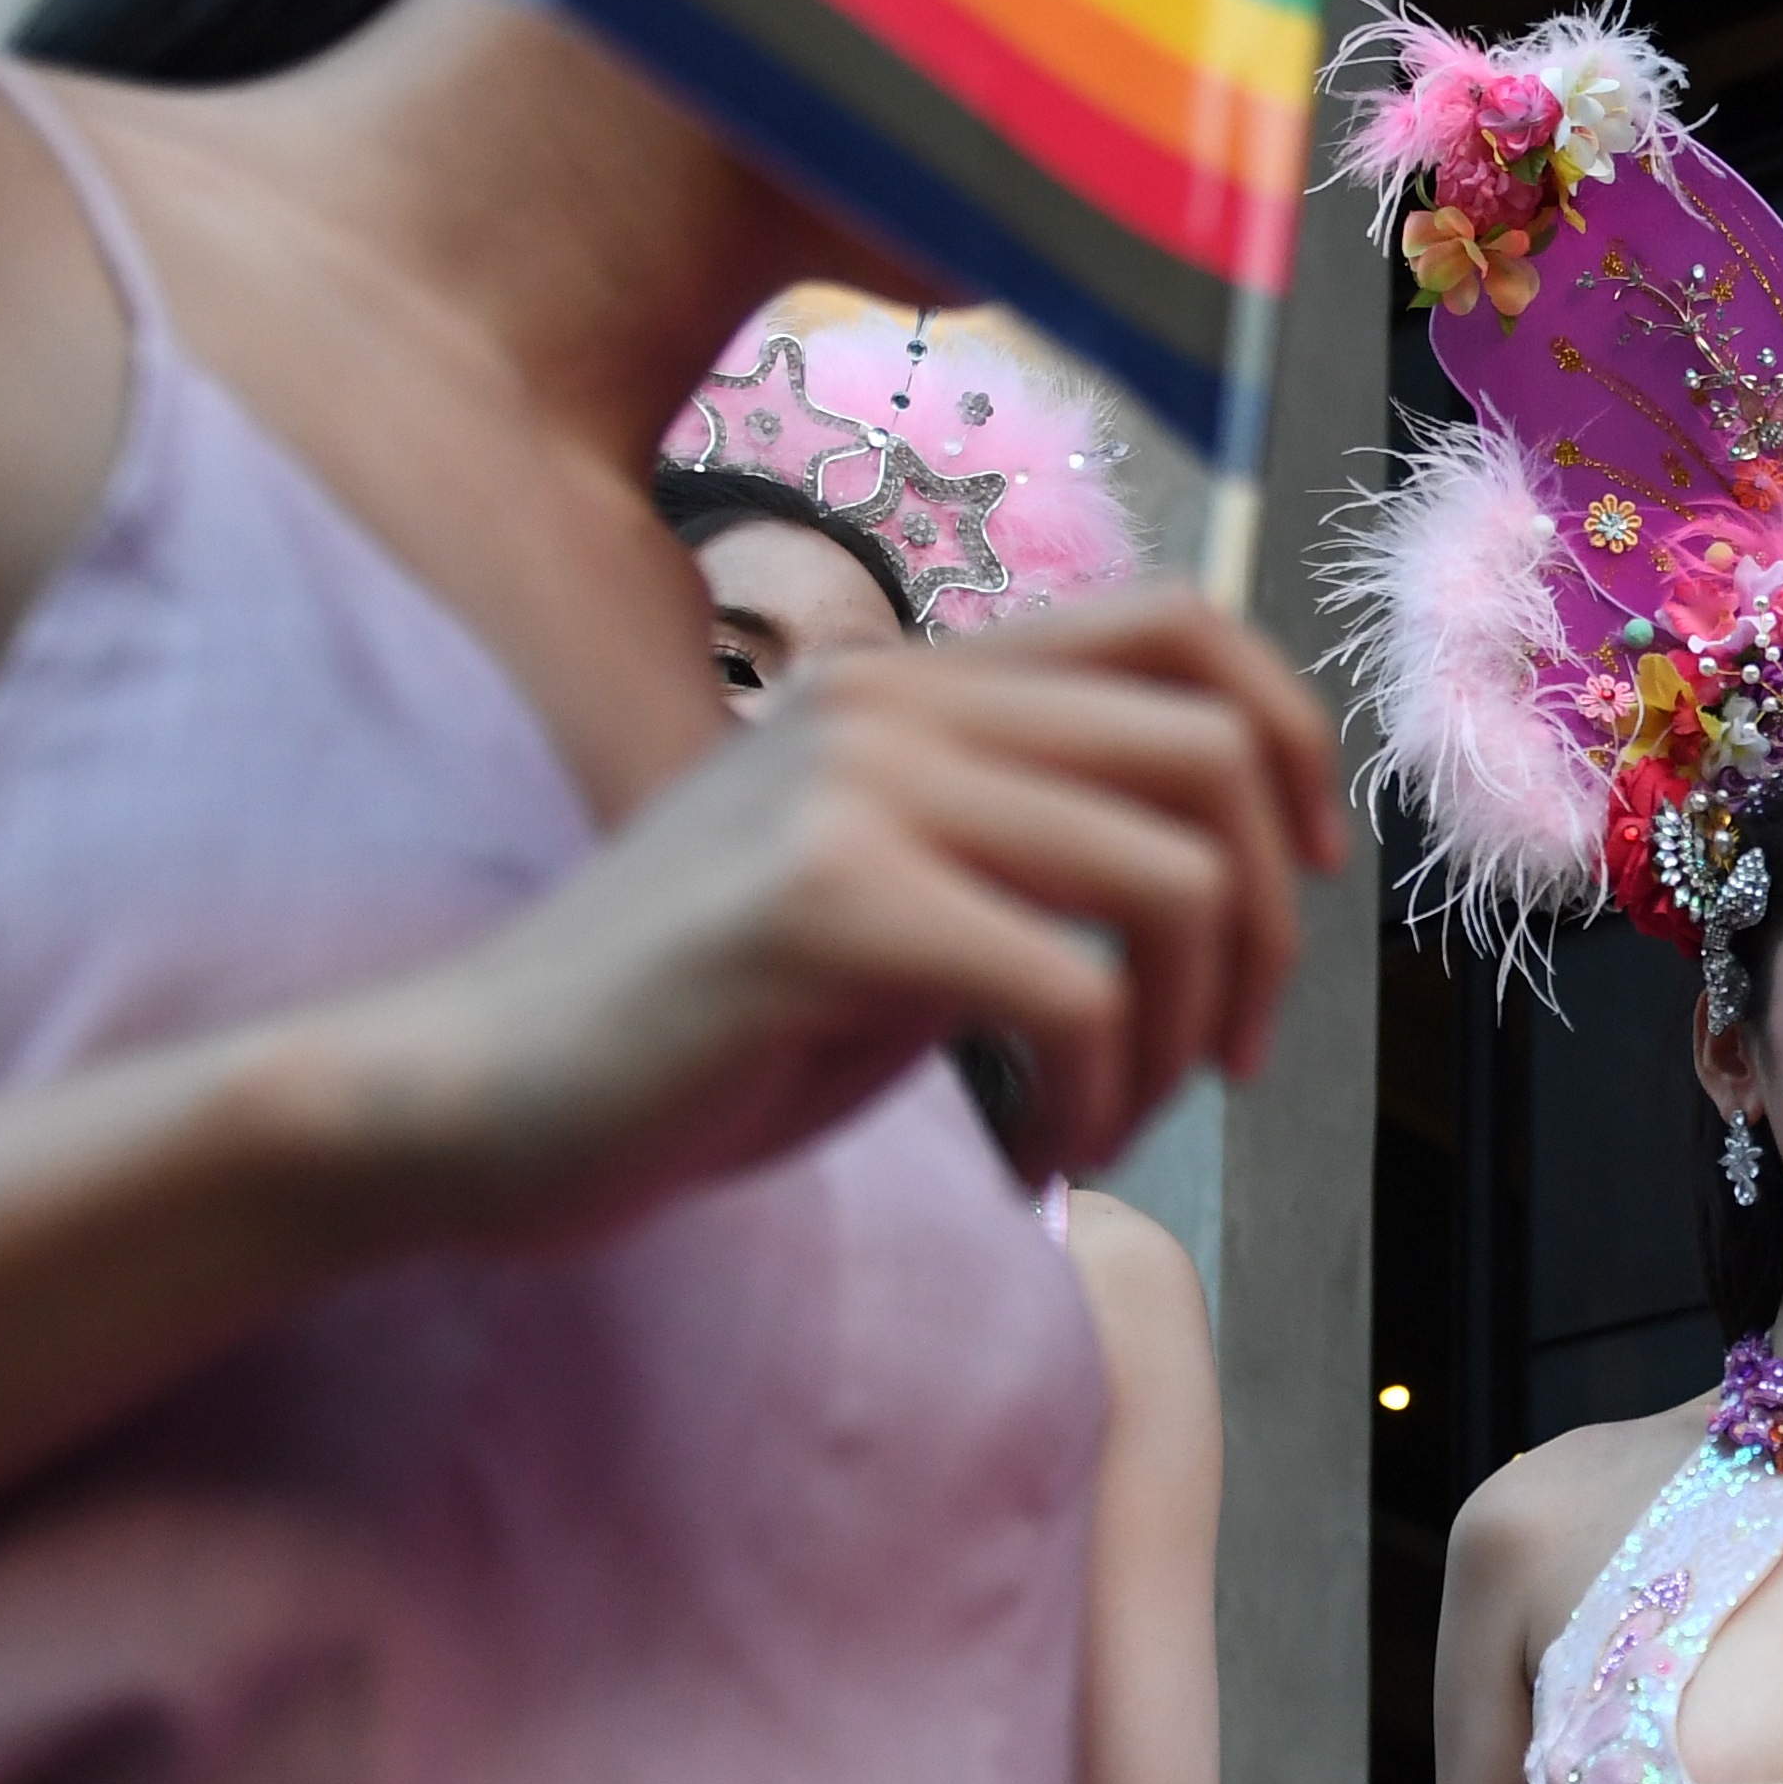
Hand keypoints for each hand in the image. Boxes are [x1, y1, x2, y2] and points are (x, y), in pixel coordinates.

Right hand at [303, 590, 1343, 1237]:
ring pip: (1172, 879)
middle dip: (1264, 932)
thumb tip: (1222, 867)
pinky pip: (1079, 993)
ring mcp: (854, 786)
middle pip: (1211, 756)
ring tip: (1113, 1121)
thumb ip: (1023, 846)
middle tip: (1222, 1056)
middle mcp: (888, 697)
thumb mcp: (890, 894)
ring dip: (1182, 1034)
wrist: (478, 1101)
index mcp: (909, 677)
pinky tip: (1037, 1158)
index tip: (1304, 881)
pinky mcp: (825, 903)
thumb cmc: (697, 1027)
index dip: (1293, 742)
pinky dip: (1101, 1100)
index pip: (1181, 625)